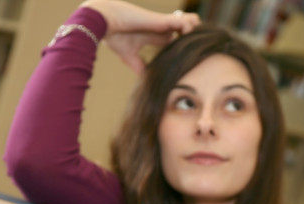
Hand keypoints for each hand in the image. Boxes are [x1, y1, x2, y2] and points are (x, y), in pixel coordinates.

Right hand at [80, 0, 199, 73]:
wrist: (105, 21)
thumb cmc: (114, 35)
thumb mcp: (129, 56)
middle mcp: (163, 29)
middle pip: (189, 31)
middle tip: (198, 58)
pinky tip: (188, 45)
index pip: (177, 41)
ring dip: (195, 34)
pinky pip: (188, 23)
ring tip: (193, 51)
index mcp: (156, 36)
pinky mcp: (164, 21)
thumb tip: (144, 82)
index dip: (185, 49)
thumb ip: (139, 67)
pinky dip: (192, 32)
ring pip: (192, 24)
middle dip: (195, 42)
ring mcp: (165, 24)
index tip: (191, 63)